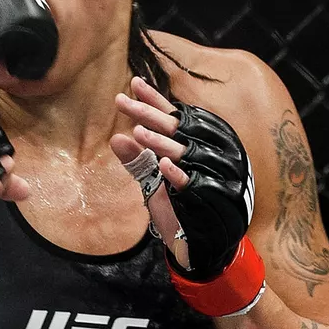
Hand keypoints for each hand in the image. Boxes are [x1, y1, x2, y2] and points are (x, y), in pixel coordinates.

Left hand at [109, 77, 253, 279]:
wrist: (202, 244)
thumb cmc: (180, 208)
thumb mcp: (155, 182)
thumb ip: (138, 161)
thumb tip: (117, 137)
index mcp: (199, 145)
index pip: (176, 117)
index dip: (155, 101)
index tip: (133, 84)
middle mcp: (209, 154)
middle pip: (177, 129)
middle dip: (149, 114)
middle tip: (122, 102)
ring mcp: (211, 175)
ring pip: (184, 153)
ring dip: (161, 143)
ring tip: (137, 130)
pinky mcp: (209, 198)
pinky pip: (193, 184)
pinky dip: (179, 174)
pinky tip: (162, 165)